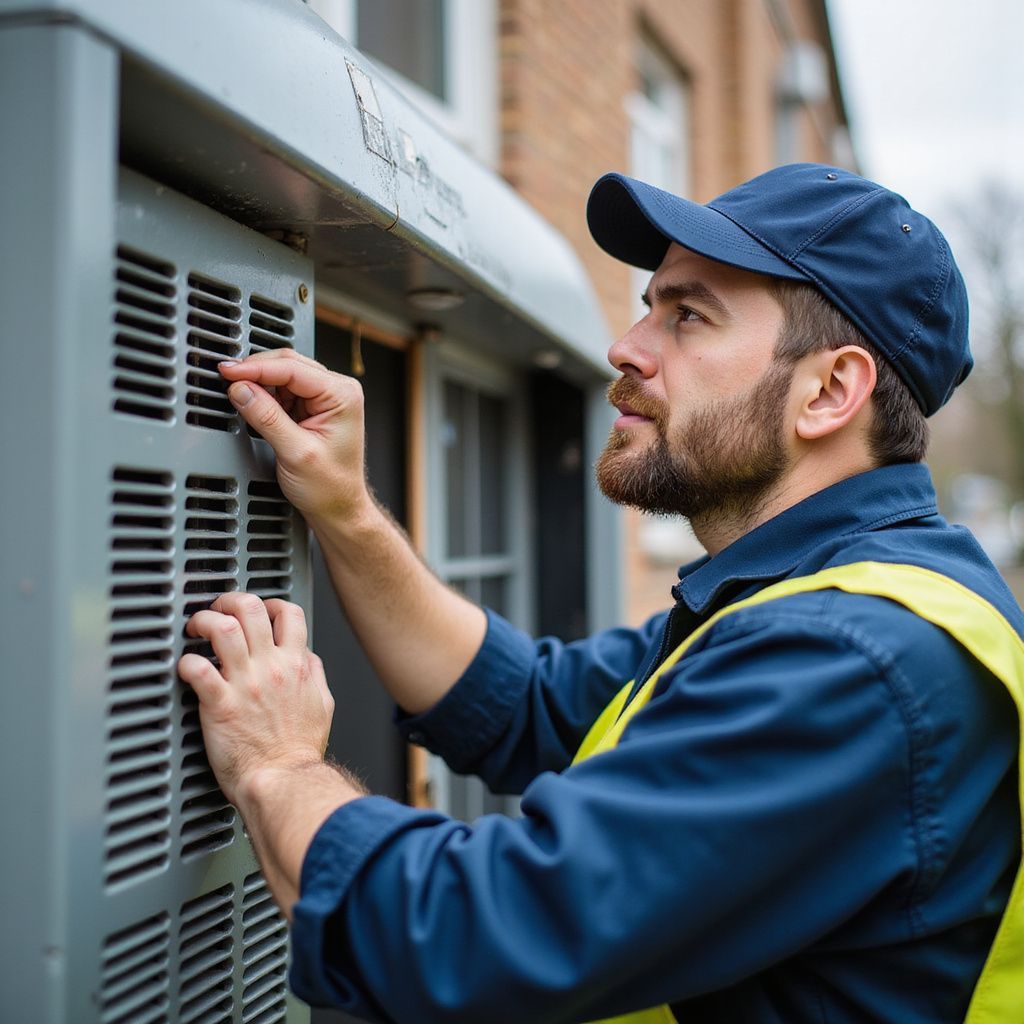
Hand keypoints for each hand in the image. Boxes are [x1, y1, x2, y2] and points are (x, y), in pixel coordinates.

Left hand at [177, 593, 334, 806]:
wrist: (285, 779)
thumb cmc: (299, 751)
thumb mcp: (323, 705)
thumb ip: (314, 675)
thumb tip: (307, 657)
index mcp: (295, 665)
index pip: (287, 613)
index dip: (269, 602)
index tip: (257, 609)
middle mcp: (270, 668)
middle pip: (250, 609)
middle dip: (229, 601)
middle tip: (217, 609)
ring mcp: (245, 684)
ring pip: (222, 629)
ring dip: (203, 621)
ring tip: (195, 628)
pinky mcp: (220, 704)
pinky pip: (197, 669)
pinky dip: (186, 662)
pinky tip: (185, 667)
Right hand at [219, 350, 369, 523]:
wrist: (338, 508)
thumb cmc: (331, 487)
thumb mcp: (295, 453)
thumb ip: (266, 418)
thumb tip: (241, 390)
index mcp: (342, 396)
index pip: (293, 369)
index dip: (257, 367)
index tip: (229, 370)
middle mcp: (337, 391)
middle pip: (288, 364)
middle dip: (256, 371)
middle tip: (227, 379)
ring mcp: (324, 398)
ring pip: (283, 374)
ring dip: (259, 383)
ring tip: (242, 399)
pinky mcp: (311, 408)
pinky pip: (282, 390)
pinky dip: (264, 394)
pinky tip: (255, 406)